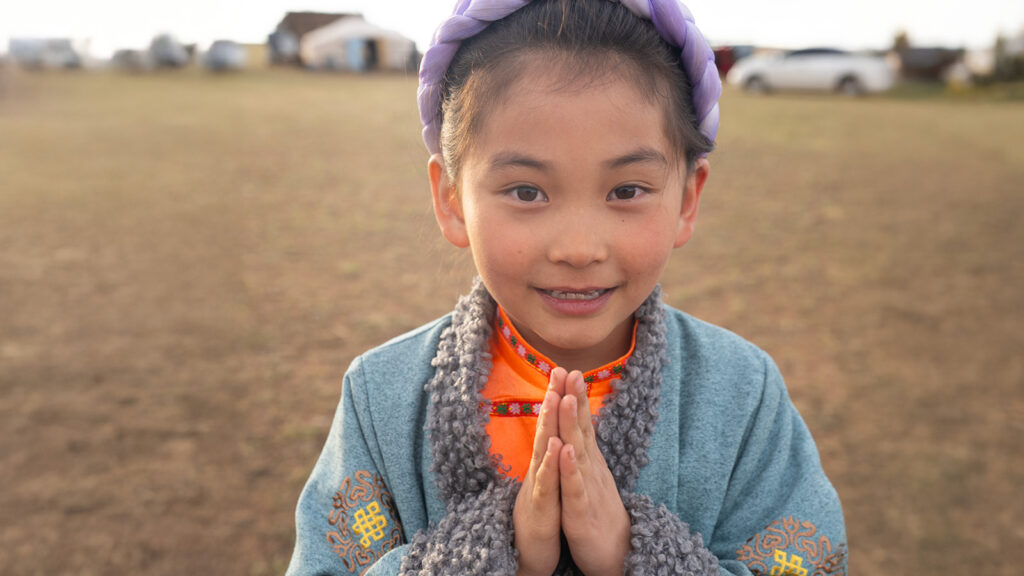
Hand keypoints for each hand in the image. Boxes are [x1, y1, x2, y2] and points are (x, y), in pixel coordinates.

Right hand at [513, 368, 567, 575]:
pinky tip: (557, 447)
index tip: (566, 369)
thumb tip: (556, 431)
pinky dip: (551, 465)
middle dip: (552, 398)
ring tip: (555, 397)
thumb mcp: (549, 480)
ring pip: (543, 449)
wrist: (530, 551)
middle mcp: (540, 467)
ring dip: (548, 423)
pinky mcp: (540, 506)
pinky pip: (546, 483)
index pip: (553, 424)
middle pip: (546, 427)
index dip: (559, 397)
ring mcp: (538, 485)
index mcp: (547, 460)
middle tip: (558, 370)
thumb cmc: (543, 514)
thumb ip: (551, 455)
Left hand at [558, 371, 630, 575]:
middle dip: (573, 399)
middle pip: (581, 429)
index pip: (582, 423)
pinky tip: (566, 451)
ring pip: (578, 452)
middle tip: (569, 370)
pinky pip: (575, 487)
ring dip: (571, 425)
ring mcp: (587, 488)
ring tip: (565, 399)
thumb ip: (586, 453)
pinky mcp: (582, 511)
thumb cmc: (600, 514)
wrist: (618, 554)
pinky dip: (570, 468)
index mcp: (590, 462)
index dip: (575, 397)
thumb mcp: (592, 479)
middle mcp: (591, 469)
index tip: (568, 369)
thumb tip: (582, 428)